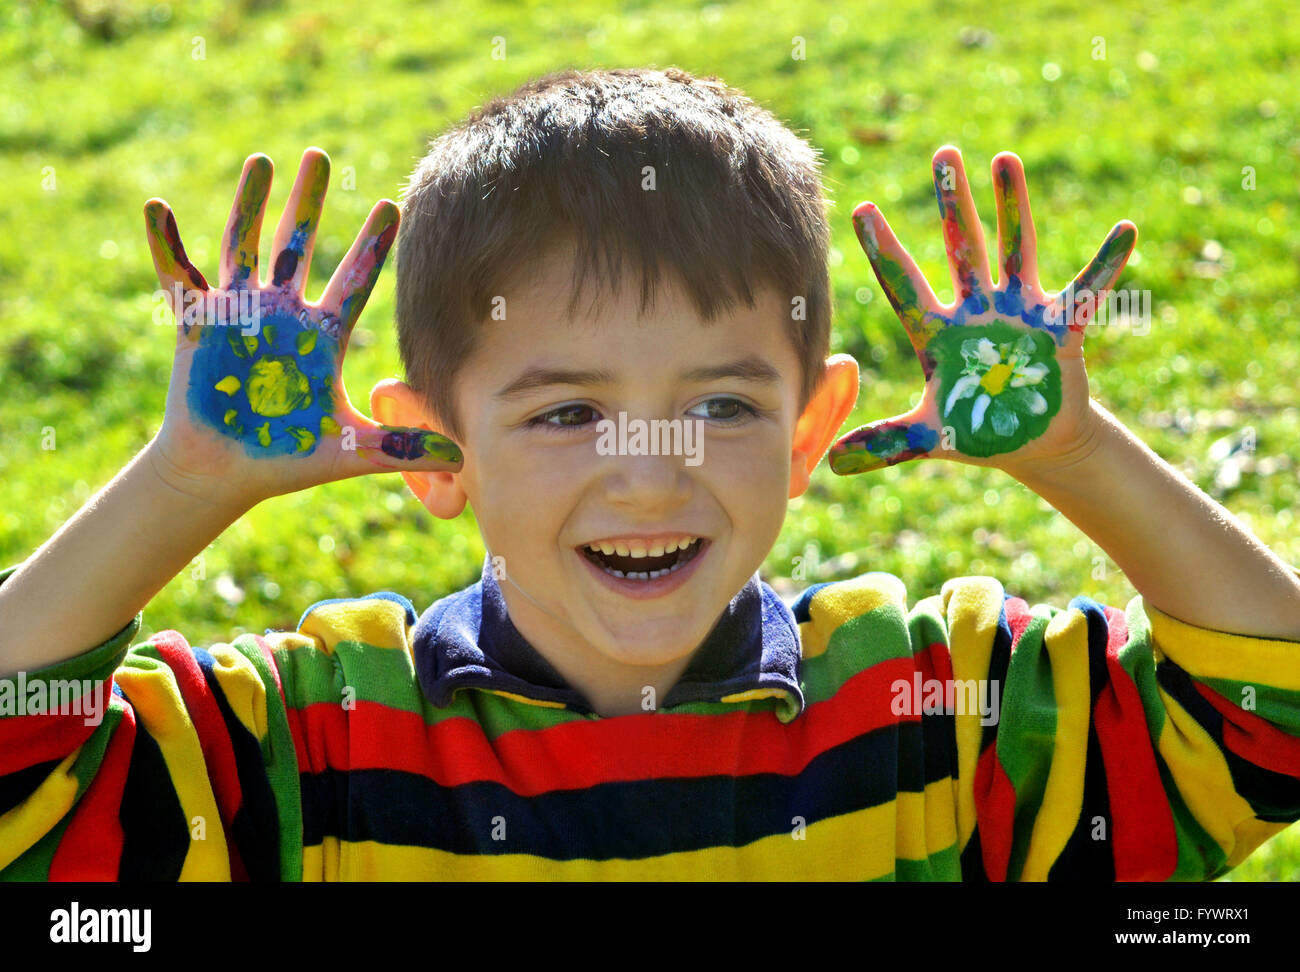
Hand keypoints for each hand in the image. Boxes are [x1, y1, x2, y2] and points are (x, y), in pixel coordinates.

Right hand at [143, 147, 461, 504]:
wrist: (225, 474)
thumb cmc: (286, 460)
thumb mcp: (351, 450)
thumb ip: (402, 446)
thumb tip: (462, 457)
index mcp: (321, 336)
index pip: (354, 280)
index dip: (372, 244)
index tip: (391, 204)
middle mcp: (282, 315)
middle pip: (297, 245)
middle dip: (308, 201)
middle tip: (320, 155)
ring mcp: (238, 314)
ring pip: (244, 245)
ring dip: (250, 203)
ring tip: (262, 161)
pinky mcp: (196, 325)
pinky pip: (176, 276)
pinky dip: (165, 244)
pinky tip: (157, 208)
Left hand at [827, 145, 1135, 475]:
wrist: (1033, 441)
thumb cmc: (978, 432)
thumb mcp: (931, 438)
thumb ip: (886, 443)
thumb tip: (832, 466)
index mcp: (939, 333)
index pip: (904, 284)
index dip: (884, 250)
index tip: (860, 208)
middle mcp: (977, 310)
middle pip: (963, 247)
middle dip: (954, 202)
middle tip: (944, 153)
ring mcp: (1019, 311)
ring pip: (1015, 248)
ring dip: (1013, 205)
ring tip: (1005, 158)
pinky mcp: (1061, 326)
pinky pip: (1088, 289)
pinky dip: (1106, 263)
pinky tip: (1125, 231)